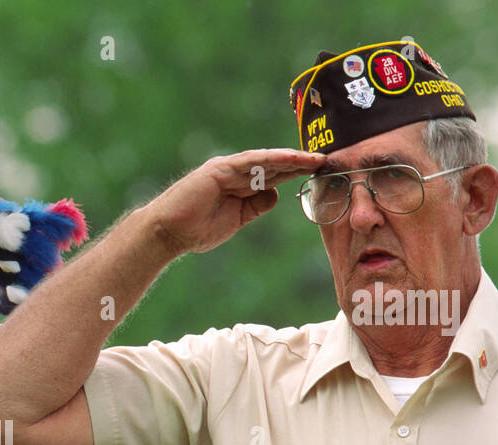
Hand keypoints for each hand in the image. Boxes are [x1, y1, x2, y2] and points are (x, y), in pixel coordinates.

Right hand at [145, 149, 325, 256]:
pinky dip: (273, 158)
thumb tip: (276, 194)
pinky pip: (251, 161)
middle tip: (328, 160)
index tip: (320, 174)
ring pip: (267, 161)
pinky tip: (292, 157)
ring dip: (293, 158)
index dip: (297, 173)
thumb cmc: (196, 230)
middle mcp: (235, 173)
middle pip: (275, 165)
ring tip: (317, 158)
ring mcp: (228, 169)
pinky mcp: (220, 169)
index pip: (274, 176)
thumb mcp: (237, 220)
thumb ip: (256, 206)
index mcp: (239, 185)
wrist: (169, 233)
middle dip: (301, 163)